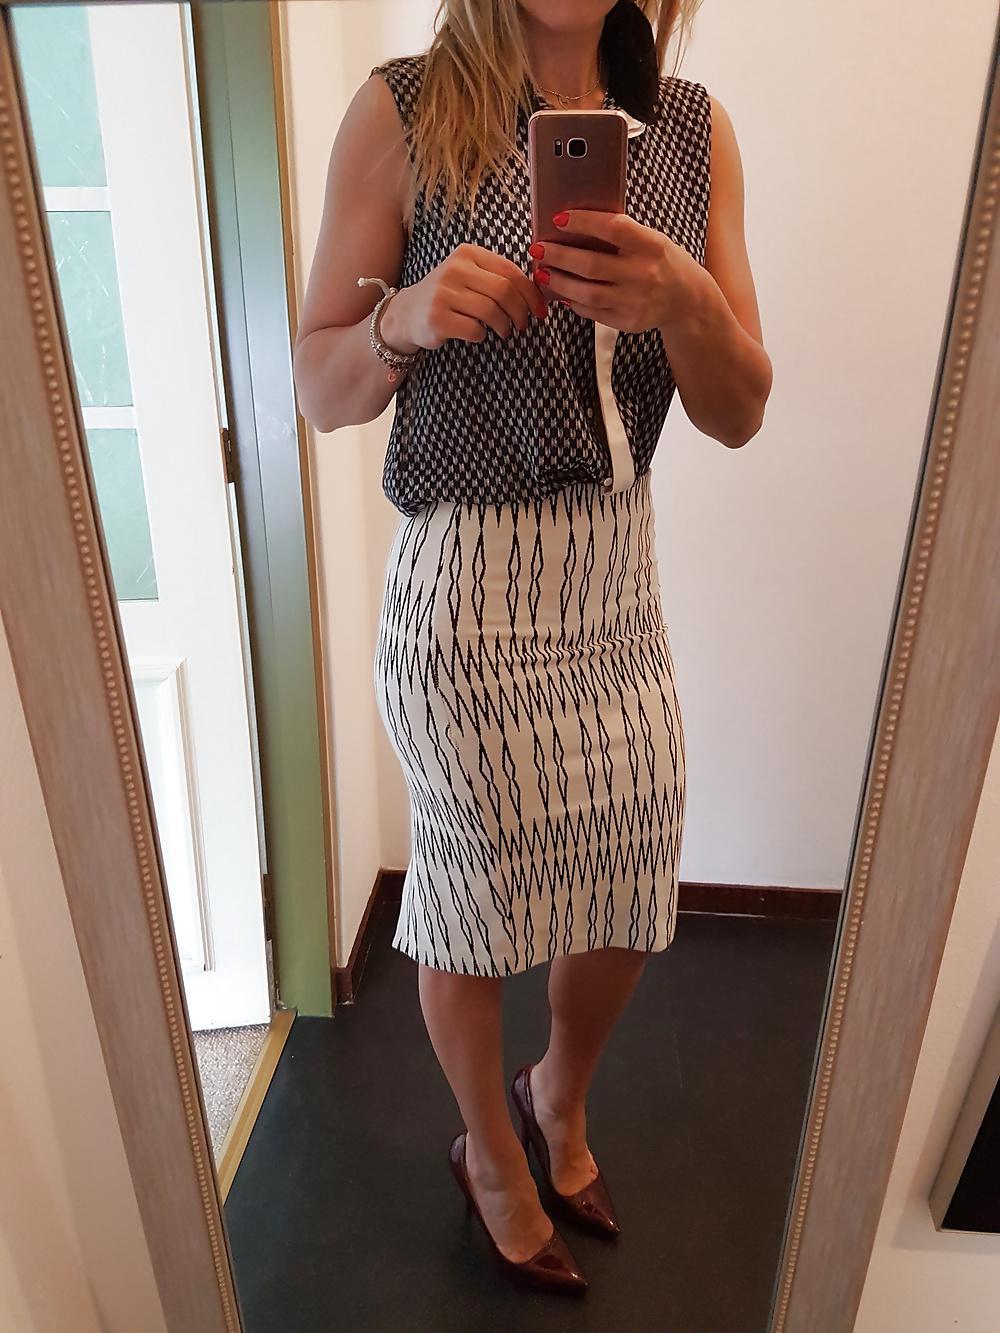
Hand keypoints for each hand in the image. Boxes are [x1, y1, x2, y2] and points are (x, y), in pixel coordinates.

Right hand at [380, 243, 547, 352]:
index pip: (510, 271)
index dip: (531, 293)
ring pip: (491, 311)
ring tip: (505, 332)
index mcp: (468, 254)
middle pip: (504, 291)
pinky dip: (482, 335)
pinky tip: (479, 334)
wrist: (406, 313)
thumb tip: (538, 293)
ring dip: (504, 326)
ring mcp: (443, 293)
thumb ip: (498, 278)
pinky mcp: (437, 317)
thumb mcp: (469, 276)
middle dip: (521, 312)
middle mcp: (454, 269)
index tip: (540, 311)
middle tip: (523, 325)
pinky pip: (474, 329)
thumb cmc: (448, 296)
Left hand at [530, 210, 699, 331]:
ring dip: (559, 282)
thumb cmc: (662, 262)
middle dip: (559, 256)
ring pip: (587, 293)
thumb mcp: (650, 240)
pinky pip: (593, 312)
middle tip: (537, 248)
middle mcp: (643, 274)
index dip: (583, 222)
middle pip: (591, 265)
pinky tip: (562, 293)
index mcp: (650, 245)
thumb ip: (620, 235)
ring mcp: (635, 301)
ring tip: (543, 272)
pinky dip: (574, 302)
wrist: (688, 299)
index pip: (612, 228)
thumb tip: (574, 226)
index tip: (558, 219)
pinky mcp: (628, 322)